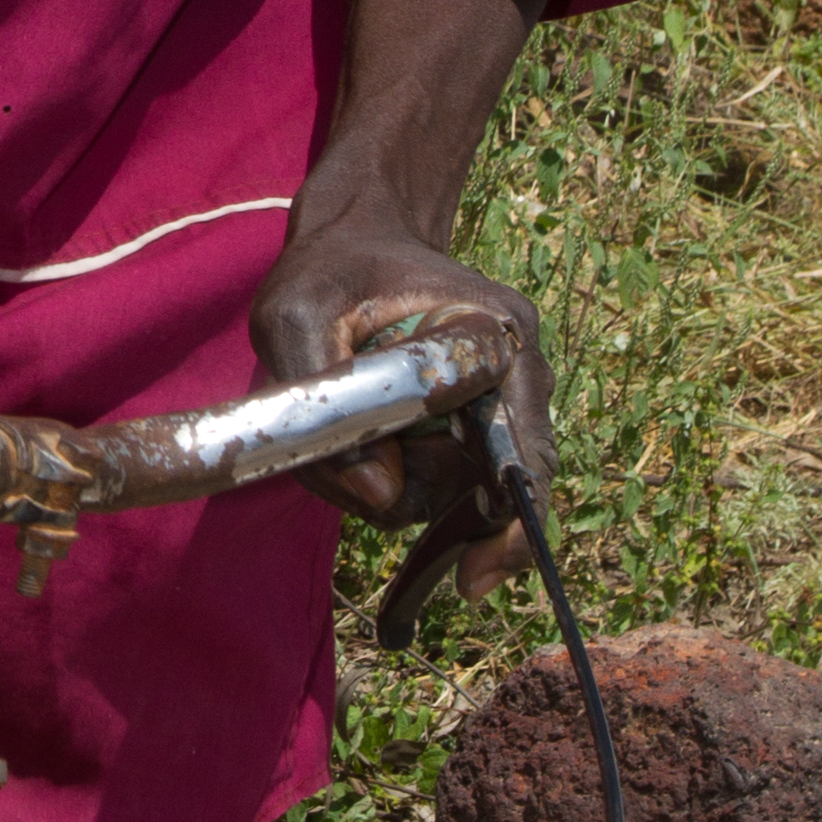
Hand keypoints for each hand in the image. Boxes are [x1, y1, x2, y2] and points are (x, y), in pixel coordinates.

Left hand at [247, 210, 550, 612]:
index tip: (473, 579)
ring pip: (453, 494)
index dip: (509, 524)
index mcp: (496, 336)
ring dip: (390, 491)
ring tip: (330, 446)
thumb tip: (380, 494)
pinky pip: (440, 487)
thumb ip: (324, 400)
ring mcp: (492, 407)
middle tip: (351, 480)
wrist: (351, 242)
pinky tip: (349, 467)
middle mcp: (513, 377)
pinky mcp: (463, 429)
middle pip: (492, 487)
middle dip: (421, 502)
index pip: (526, 449)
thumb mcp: (295, 313)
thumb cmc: (327, 268)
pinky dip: (394, 490)